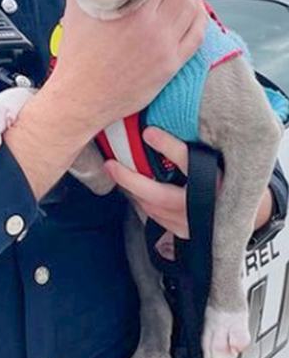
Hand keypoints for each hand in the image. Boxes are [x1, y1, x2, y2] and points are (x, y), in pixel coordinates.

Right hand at [46, 0, 206, 132]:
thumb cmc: (76, 57)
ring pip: (193, 9)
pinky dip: (199, 17)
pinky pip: (196, 35)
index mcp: (131, 11)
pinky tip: (195, 9)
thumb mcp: (76, 13)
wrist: (80, 97)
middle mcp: (153, 26)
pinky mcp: (171, 64)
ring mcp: (165, 46)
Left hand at [103, 126, 272, 241]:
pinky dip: (142, 201)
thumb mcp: (221, 159)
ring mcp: (191, 223)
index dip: (168, 146)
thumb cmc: (230, 180)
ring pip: (152, 207)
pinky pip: (155, 216)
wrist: (246, 215)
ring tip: (116, 172)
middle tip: (111, 164)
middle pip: (160, 195)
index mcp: (217, 182)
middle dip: (131, 180)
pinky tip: (131, 188)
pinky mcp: (183, 232)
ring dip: (133, 190)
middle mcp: (203, 206)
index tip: (148, 132)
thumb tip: (162, 126)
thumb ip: (196, 147)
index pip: (188, 162)